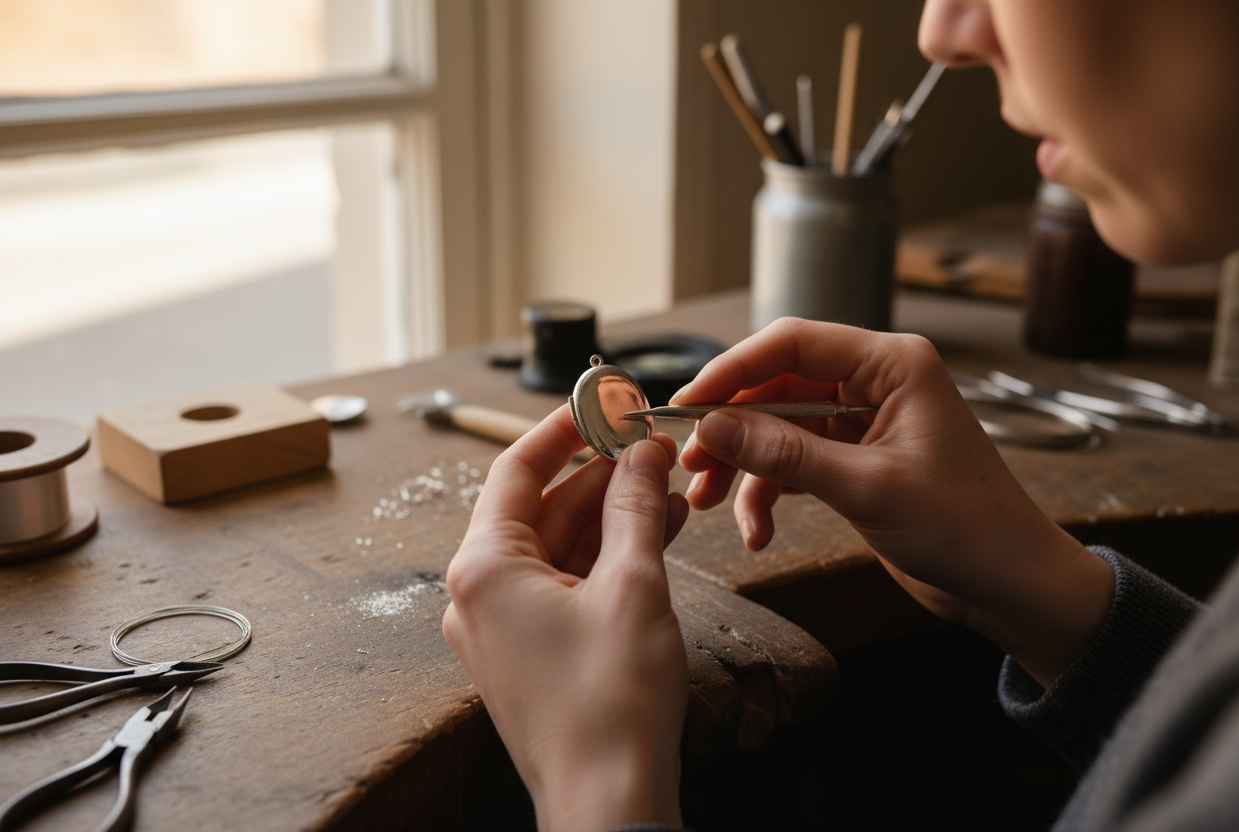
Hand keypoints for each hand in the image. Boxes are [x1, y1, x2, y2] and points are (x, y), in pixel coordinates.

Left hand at [443, 405, 689, 831]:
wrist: (609, 803)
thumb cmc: (612, 704)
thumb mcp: (633, 586)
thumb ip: (636, 507)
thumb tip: (644, 453)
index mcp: (483, 569)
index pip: (516, 470)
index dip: (564, 429)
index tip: (604, 402)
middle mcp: (478, 594)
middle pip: (540, 507)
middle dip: (601, 475)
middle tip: (653, 446)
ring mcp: (501, 627)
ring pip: (557, 546)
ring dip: (611, 516)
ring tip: (668, 489)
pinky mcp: (529, 652)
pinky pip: (563, 584)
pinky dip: (605, 558)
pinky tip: (654, 535)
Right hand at [675, 317, 1112, 686]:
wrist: (1012, 585)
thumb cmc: (968, 528)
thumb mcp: (868, 488)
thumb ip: (786, 453)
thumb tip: (713, 426)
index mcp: (893, 365)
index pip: (793, 343)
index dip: (733, 370)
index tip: (688, 403)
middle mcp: (875, 383)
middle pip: (776, 386)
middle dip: (731, 428)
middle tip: (690, 462)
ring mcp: (864, 423)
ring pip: (778, 428)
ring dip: (742, 465)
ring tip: (708, 502)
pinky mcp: (856, 462)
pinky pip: (794, 463)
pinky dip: (769, 494)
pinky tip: (757, 532)